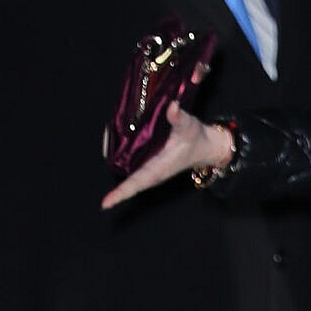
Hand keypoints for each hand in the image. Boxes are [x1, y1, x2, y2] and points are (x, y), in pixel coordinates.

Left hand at [102, 103, 233, 208]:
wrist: (205, 146)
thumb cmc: (196, 139)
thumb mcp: (189, 126)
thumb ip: (179, 118)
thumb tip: (172, 107)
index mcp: (159, 169)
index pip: (137, 184)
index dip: (121, 193)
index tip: (106, 203)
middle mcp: (151, 172)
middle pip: (125, 177)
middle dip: (112, 165)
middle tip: (105, 142)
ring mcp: (148, 168)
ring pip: (125, 168)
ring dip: (113, 154)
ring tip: (107, 134)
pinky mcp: (147, 161)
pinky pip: (129, 161)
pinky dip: (119, 151)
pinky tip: (114, 136)